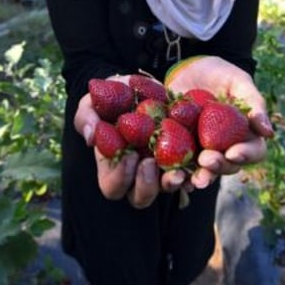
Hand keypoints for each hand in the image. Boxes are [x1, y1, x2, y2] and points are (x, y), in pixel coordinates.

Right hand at [76, 81, 185, 207]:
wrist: (140, 87)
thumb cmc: (109, 97)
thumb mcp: (92, 102)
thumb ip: (86, 117)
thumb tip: (90, 137)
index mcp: (113, 167)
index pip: (113, 187)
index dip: (120, 178)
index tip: (129, 155)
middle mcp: (137, 174)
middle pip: (140, 198)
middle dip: (146, 186)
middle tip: (150, 162)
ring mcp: (161, 168)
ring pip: (168, 189)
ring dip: (172, 183)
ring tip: (177, 171)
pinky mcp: (183, 156)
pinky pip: (192, 172)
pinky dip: (196, 172)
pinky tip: (199, 163)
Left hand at [165, 56, 273, 187]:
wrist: (188, 67)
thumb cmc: (220, 73)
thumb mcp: (238, 82)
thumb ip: (254, 104)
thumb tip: (269, 133)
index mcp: (245, 134)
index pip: (253, 152)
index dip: (246, 156)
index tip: (234, 152)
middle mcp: (225, 146)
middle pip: (228, 166)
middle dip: (219, 166)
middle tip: (207, 159)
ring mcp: (202, 149)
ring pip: (204, 171)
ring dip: (199, 177)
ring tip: (191, 179)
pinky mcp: (179, 148)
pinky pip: (180, 165)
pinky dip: (177, 174)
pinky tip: (173, 176)